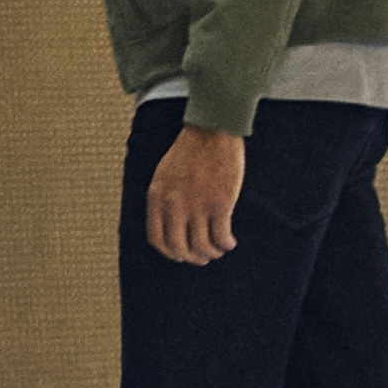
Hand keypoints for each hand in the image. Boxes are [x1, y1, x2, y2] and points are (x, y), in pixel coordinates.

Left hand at [146, 125, 244, 265]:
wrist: (211, 130)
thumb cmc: (189, 150)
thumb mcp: (164, 174)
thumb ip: (163, 199)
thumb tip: (170, 226)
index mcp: (157, 197)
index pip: (157, 239)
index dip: (169, 252)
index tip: (180, 255)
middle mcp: (174, 205)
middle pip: (179, 248)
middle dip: (192, 258)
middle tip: (202, 257)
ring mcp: (197, 205)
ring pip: (201, 247)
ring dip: (211, 253)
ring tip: (218, 249)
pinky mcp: (220, 204)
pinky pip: (221, 237)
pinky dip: (225, 244)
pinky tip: (230, 242)